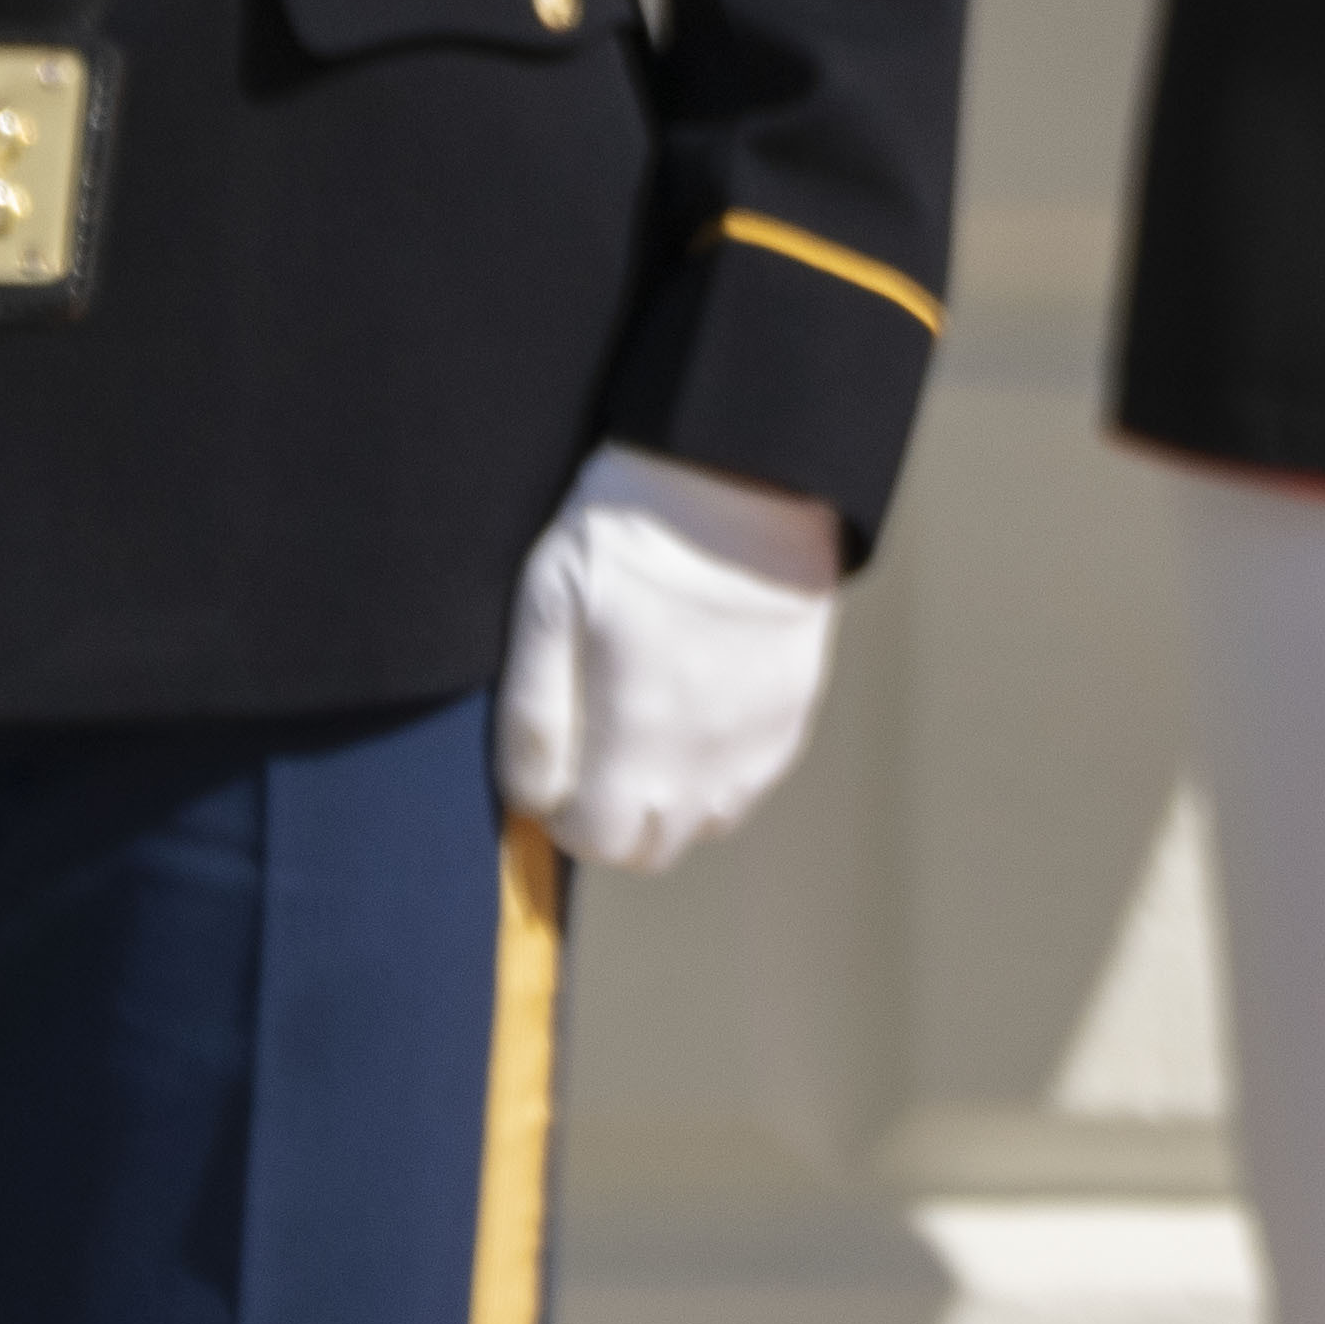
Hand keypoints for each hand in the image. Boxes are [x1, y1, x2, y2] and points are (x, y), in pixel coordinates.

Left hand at [493, 443, 847, 871]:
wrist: (742, 476)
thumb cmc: (629, 532)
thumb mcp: (548, 606)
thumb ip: (533, 718)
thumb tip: (532, 801)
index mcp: (639, 732)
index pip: (595, 840)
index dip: (561, 816)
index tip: (554, 771)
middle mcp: (707, 755)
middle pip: (651, 847)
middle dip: (611, 819)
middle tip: (592, 750)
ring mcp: (758, 739)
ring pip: (703, 823)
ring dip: (666, 801)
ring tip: (645, 729)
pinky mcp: (793, 714)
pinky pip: (748, 784)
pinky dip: (715, 772)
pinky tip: (696, 710)